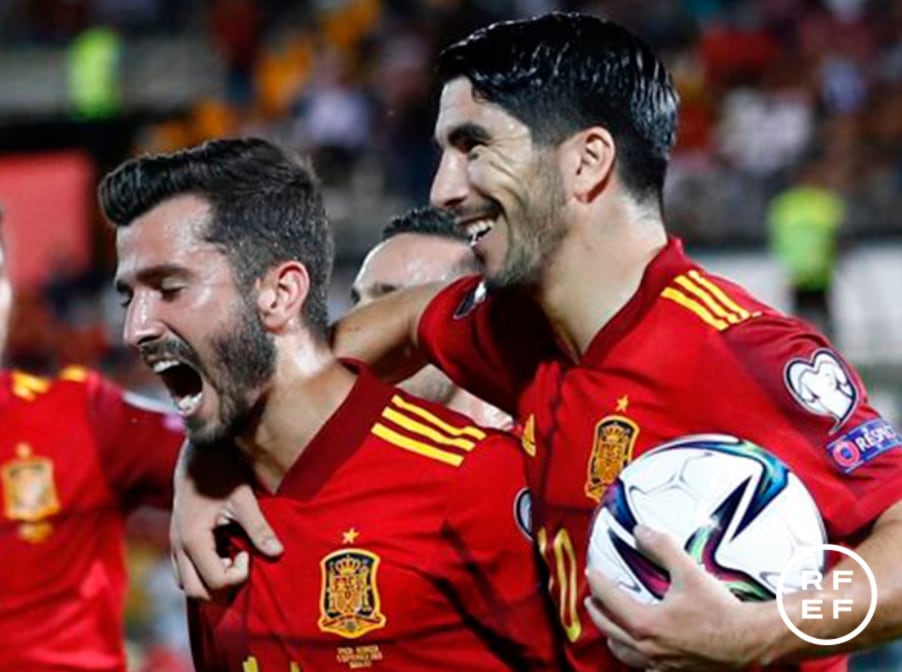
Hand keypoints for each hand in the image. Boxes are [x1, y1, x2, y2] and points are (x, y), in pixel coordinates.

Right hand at [170, 441, 282, 598]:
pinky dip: (202, 573)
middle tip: (242, 562)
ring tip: (230, 557)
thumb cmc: (221, 473)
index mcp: (194, 541)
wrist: (198, 452)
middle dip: (223, 588)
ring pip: (187, 585)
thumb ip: (259, 528)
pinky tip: (220, 553)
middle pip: (197, 593)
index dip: (238, 576)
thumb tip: (278, 552)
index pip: (216, 583)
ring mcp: (174, 545)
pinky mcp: (176, 541)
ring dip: (211, 582)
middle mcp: (179, 548)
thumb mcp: (244, 500)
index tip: (248, 553)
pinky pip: (184, 572)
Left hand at [585, 525, 766, 670]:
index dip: (599, 584)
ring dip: (612, 636)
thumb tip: (640, 531)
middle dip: (597, 612)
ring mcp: (661, 664)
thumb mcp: (688, 571)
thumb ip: (662, 547)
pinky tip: (641, 650)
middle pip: (610, 629)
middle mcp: (648, 648)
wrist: (750, 641)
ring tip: (609, 626)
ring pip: (624, 653)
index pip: (610, 601)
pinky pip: (645, 668)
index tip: (592, 573)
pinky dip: (635, 656)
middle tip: (592, 598)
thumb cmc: (720, 610)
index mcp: (646, 624)